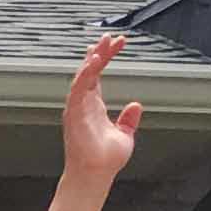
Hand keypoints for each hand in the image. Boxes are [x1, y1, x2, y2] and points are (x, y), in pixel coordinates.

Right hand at [59, 34, 140, 182]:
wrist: (96, 174)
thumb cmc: (104, 160)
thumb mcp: (124, 135)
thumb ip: (128, 120)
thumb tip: (136, 105)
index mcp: (93, 106)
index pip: (97, 75)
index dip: (107, 57)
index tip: (118, 43)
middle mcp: (83, 104)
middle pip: (89, 71)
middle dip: (100, 52)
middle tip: (110, 36)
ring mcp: (77, 108)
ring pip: (82, 77)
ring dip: (92, 59)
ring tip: (102, 44)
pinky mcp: (74, 113)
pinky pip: (78, 89)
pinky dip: (85, 74)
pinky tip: (94, 61)